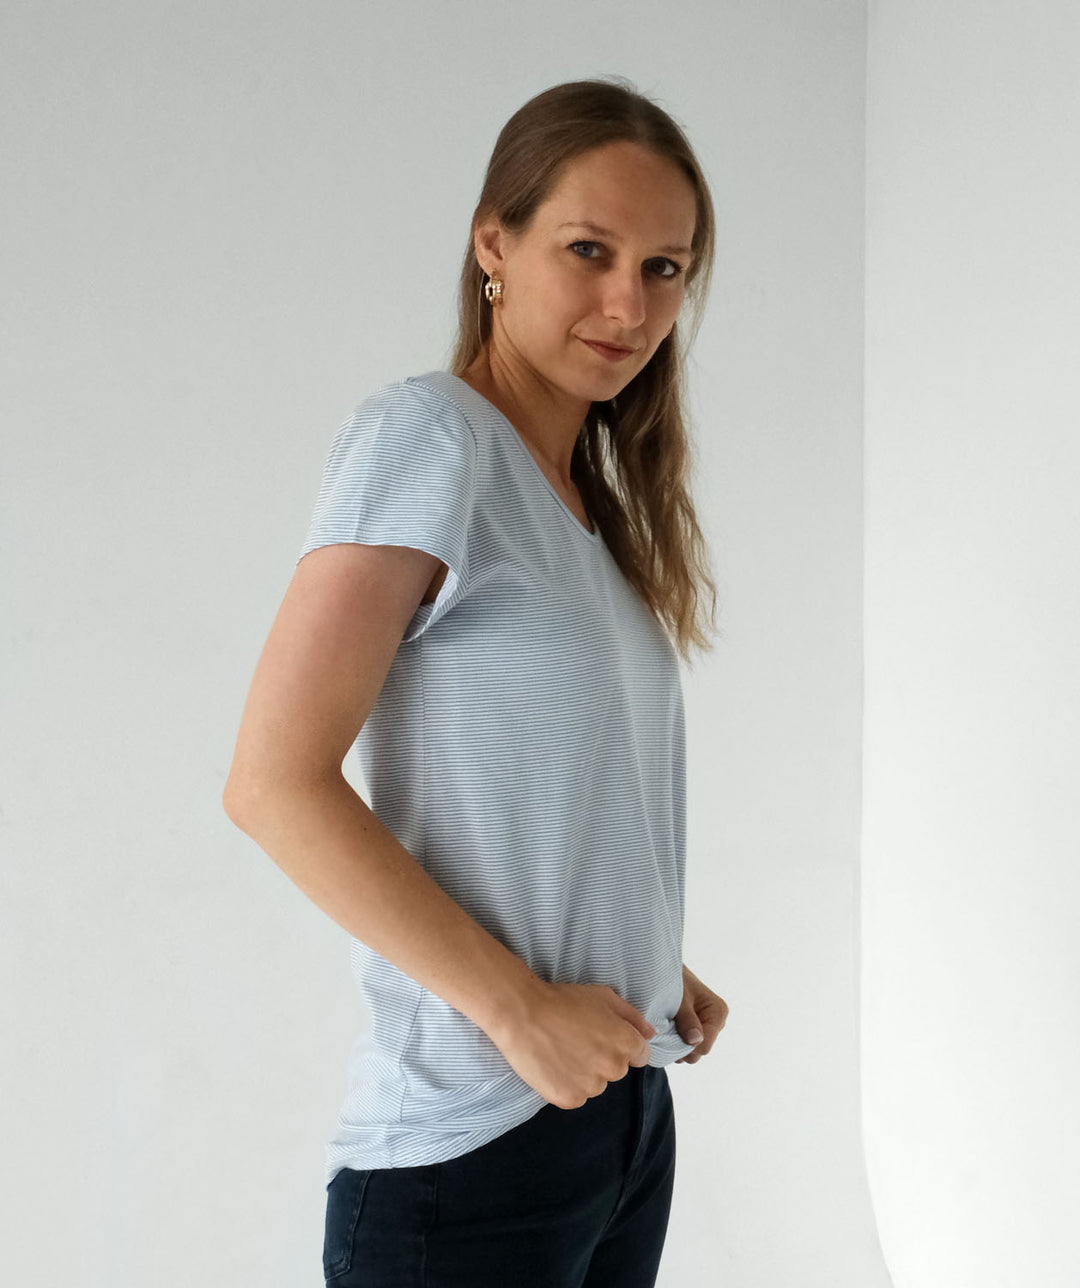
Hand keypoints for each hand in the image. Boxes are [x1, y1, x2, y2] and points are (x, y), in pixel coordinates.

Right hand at [488, 979, 655, 1108]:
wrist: (522, 1013)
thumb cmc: (563, 1000)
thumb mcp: (603, 996)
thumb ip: (632, 1016)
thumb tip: (650, 1034)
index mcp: (626, 1043)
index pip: (640, 1055)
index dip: (621, 1043)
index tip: (601, 1036)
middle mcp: (614, 1068)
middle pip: (617, 1070)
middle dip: (603, 1058)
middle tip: (578, 1039)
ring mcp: (591, 1086)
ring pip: (596, 1084)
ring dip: (585, 1073)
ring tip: (562, 1050)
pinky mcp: (569, 1099)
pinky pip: (576, 1095)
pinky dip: (567, 1084)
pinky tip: (553, 1064)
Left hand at [674, 963, 727, 1063]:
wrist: (665, 970)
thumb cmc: (674, 979)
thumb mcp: (679, 998)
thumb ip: (687, 1019)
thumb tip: (696, 1041)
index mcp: (718, 1013)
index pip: (704, 1046)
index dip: (685, 1046)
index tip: (669, 1034)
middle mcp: (716, 1023)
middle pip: (698, 1052)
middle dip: (679, 1046)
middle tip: (664, 1028)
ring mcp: (706, 1028)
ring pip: (691, 1052)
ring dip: (675, 1044)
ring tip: (665, 1025)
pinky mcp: (696, 1030)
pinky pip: (686, 1047)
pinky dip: (674, 1042)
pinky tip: (666, 1027)